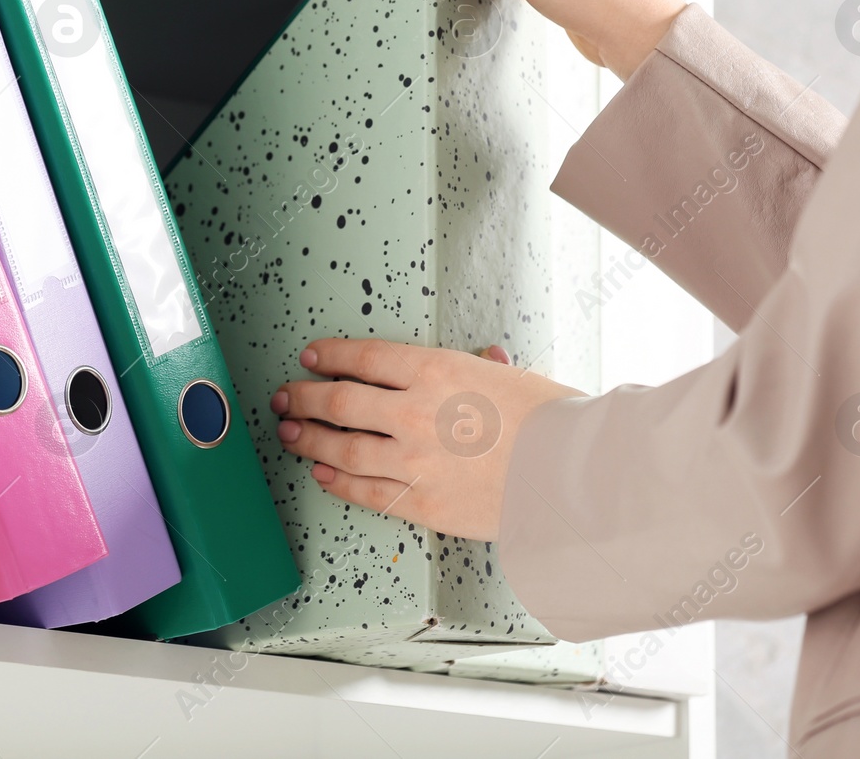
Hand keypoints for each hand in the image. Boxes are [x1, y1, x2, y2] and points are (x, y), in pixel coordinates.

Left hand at [271, 338, 582, 541]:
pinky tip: (324, 473)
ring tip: (290, 435)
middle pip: (340, 403)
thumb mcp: (515, 378)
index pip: (364, 358)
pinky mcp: (422, 504)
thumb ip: (485, 371)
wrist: (573, 478)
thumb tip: (484, 360)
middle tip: (286, 397)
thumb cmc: (554, 423)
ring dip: (310, 440)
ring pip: (344, 448)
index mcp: (437, 370)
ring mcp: (413, 461)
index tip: (312, 357)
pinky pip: (366, 491)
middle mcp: (414, 412)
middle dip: (304, 399)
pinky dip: (339, 481)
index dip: (330, 357)